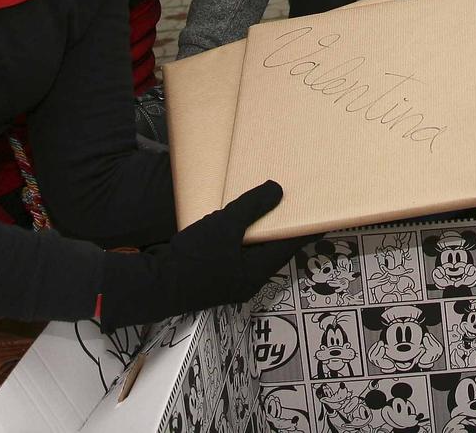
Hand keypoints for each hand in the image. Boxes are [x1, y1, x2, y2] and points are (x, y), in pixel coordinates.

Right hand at [98, 180, 301, 326]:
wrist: (154, 285)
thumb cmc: (193, 258)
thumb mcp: (225, 226)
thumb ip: (252, 207)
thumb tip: (278, 190)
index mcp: (256, 271)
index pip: (289, 246)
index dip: (304, 228)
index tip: (320, 213)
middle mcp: (248, 280)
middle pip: (272, 250)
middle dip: (282, 228)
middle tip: (292, 205)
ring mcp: (230, 280)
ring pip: (253, 252)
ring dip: (259, 231)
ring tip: (267, 208)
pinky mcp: (213, 277)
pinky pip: (236, 253)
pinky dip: (242, 237)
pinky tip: (236, 222)